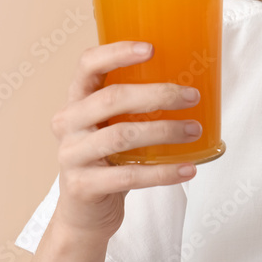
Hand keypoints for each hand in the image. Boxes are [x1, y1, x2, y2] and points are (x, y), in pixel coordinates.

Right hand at [49, 41, 202, 240]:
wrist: (85, 213)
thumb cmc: (109, 157)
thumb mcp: (115, 123)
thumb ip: (137, 103)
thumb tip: (192, 81)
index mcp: (77, 99)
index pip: (88, 64)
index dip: (117, 52)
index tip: (152, 48)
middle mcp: (68, 122)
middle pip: (112, 98)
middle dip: (158, 95)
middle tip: (192, 97)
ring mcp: (71, 155)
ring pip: (121, 136)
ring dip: (164, 131)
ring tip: (194, 131)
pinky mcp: (82, 186)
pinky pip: (128, 175)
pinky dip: (162, 172)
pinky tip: (187, 169)